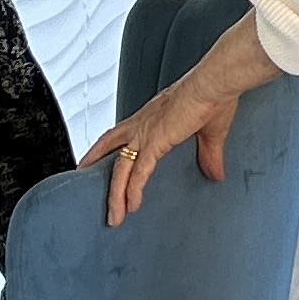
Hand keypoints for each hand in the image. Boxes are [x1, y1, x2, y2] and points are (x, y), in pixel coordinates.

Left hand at [82, 69, 240, 221]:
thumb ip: (209, 155)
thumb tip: (215, 173)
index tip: (100, 154)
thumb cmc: (212, 96)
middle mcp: (143, 123)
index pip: (122, 131)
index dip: (108, 143)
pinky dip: (132, 191)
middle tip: (82, 175)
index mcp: (152, 115)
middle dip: (95, 162)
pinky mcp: (155, 142)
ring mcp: (146, 133)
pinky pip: (138, 173)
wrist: (214, 85)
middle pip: (110, 147)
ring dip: (115, 194)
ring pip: (121, 168)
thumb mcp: (209, 132)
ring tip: (113, 214)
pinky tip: (131, 206)